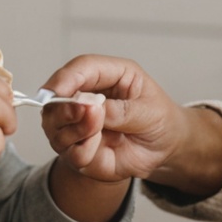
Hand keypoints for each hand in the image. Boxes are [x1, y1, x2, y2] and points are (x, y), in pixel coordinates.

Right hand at [39, 55, 221, 197]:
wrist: (166, 147)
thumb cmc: (160, 119)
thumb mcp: (150, 111)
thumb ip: (121, 110)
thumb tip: (93, 109)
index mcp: (108, 75)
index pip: (79, 69)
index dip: (65, 78)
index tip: (55, 91)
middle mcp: (87, 96)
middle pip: (56, 96)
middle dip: (64, 107)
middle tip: (84, 114)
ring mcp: (79, 123)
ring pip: (55, 125)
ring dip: (73, 130)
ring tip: (98, 131)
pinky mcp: (78, 148)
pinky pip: (69, 152)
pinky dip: (81, 152)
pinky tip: (99, 150)